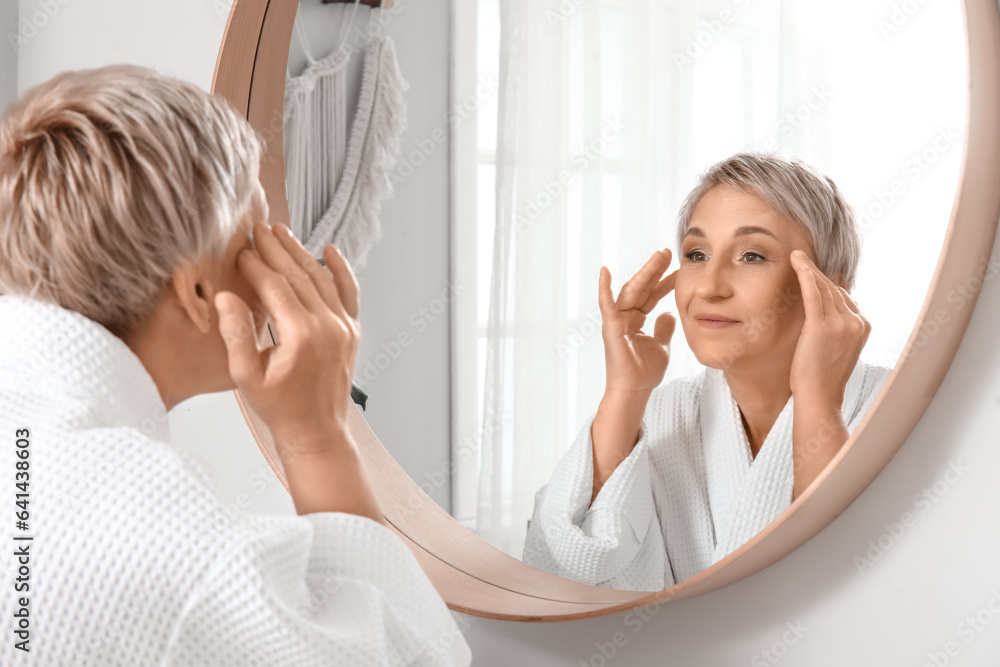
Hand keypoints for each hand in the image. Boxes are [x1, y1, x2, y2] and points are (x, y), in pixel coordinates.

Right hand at [214, 222, 360, 453]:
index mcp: (301, 335)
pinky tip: (330, 250)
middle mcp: (328, 325)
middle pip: (299, 275)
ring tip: (282, 232)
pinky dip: (340, 270)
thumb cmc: (280, 409)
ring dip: (301, 253)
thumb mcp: (246, 376)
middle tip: (258, 228)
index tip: (240, 250)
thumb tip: (226, 296)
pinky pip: (349, 293)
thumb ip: (236, 334)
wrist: (316, 432)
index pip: (275, 286)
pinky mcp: (352, 331)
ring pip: (322, 279)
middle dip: (276, 249)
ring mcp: (344, 327)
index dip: (255, 265)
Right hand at [598, 249, 678, 396]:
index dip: (664, 282)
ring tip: (658, 257)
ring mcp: (616, 321)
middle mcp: (624, 318)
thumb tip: (669, 314)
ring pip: (630, 291)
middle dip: (654, 270)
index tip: (678, 269)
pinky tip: (604, 272)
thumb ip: (664, 329)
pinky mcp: (610, 327)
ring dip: (643, 273)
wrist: (635, 391)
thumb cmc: (644, 372)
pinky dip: (604, 288)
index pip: (651, 296)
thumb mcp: (661, 346)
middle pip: (641, 288)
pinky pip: (607, 305)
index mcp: (635, 321)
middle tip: (667, 252)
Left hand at [789, 249, 870, 408]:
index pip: (843, 296)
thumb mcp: (836, 347)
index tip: (812, 271)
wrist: (819, 397)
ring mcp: (841, 324)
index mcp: (862, 326)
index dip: (826, 283)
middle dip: (816, 273)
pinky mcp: (822, 327)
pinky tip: (797, 262)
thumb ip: (837, 327)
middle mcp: (856, 322)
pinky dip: (805, 274)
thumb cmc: (822, 376)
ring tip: (796, 256)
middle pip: (833, 289)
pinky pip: (813, 293)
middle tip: (800, 257)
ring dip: (808, 269)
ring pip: (823, 288)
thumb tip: (829, 311)